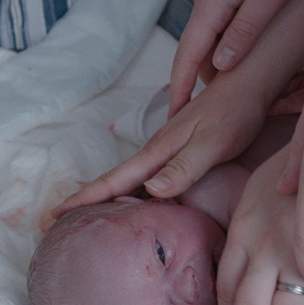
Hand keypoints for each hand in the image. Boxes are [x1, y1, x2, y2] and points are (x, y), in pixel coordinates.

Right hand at [51, 74, 271, 217]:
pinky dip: (134, 191)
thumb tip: (152, 190)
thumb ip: (185, 166)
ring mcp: (167, 151)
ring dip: (108, 197)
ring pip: (131, 180)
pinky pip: (148, 178)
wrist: (248, 83)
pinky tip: (136, 202)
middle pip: (115, 182)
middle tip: (59, 221)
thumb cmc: (234, 112)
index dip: (86, 198)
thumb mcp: (213, 142)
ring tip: (88, 217)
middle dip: (87, 201)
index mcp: (158, 152)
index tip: (56, 215)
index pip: (115, 181)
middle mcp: (157, 152)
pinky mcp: (180, 152)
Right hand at [169, 0, 303, 115]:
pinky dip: (229, 48)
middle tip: (219, 116)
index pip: (187, 58)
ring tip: (239, 96)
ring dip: (220, 67)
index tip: (174, 119)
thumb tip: (220, 67)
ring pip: (211, 41)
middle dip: (203, 86)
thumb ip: (246, 30)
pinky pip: (222, 26)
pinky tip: (248, 59)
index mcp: (214, 4)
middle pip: (197, 54)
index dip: (179, 91)